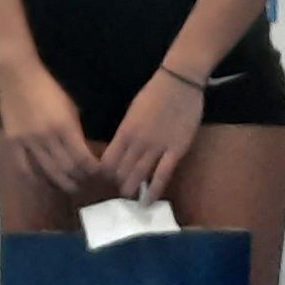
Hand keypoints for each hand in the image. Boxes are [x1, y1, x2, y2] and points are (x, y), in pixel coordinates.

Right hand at [0, 59, 99, 195]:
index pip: (82, 158)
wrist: (18, 75)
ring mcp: (28, 142)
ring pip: (48, 172)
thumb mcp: (71, 107)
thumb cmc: (49, 87)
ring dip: (61, 183)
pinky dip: (37, 179)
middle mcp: (47, 138)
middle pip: (67, 169)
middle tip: (86, 185)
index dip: (93, 170)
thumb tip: (85, 152)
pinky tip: (45, 183)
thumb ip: (77, 131)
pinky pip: (25, 168)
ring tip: (70, 187)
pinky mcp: (13, 143)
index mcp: (65, 126)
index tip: (99, 174)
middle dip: (79, 180)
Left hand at [101, 67, 203, 198]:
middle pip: (122, 170)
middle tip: (117, 190)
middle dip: (118, 182)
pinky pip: (163, 176)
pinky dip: (154, 191)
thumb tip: (120, 149)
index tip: (105, 178)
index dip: (105, 173)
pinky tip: (148, 202)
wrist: (179, 82)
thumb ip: (126, 131)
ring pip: (139, 175)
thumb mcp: (132, 111)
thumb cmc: (154, 93)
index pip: (109, 160)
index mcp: (125, 131)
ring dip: (132, 188)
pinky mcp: (176, 151)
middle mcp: (138, 143)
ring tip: (129, 198)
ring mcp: (157, 148)